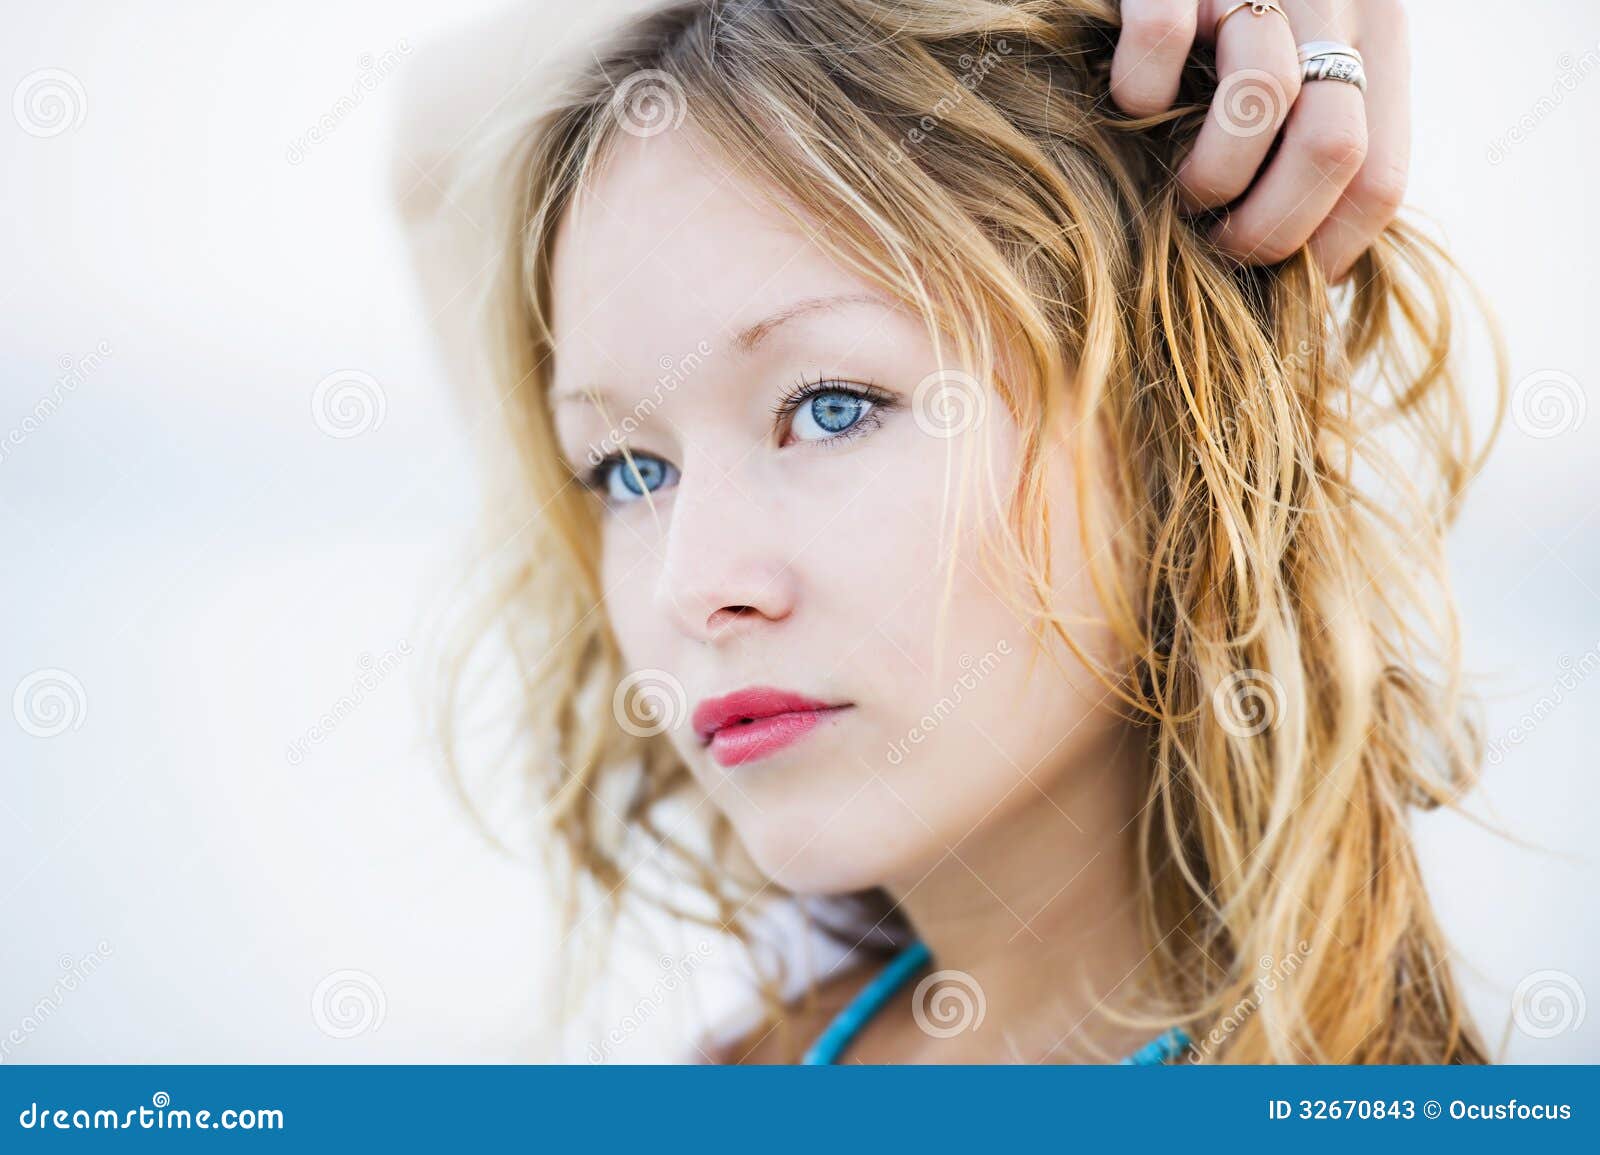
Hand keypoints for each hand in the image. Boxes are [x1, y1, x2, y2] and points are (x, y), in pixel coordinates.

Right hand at [1110, 0, 1408, 279]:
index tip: (1272, 276)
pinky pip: (1163, 40)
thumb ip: (1319, 151)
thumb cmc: (1221, 41)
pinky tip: (1130, 105)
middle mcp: (1334, 3)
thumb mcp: (1307, 81)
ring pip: (1261, 100)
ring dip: (1209, 176)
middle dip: (1266, 229)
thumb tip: (1314, 279)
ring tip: (1180, 193)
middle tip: (1217, 245)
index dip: (1326, 251)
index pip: (1382, 181)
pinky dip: (1138, 93)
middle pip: (1334, 149)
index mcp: (1378, 44)